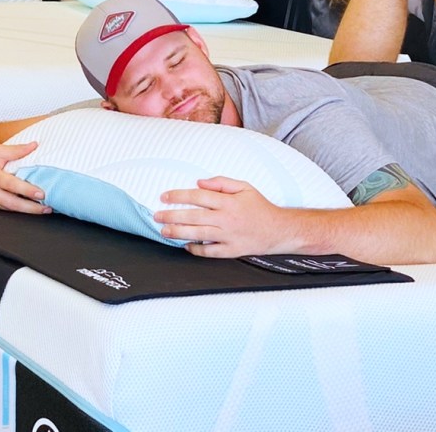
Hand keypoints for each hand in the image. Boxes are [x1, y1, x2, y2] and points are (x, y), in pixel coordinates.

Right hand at [0, 141, 50, 213]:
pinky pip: (2, 209)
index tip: (41, 194)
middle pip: (11, 202)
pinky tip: (28, 209)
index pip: (11, 184)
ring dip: (26, 210)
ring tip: (43, 210)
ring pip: (7, 208)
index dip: (26, 190)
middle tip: (47, 208)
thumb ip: (16, 150)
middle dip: (30, 208)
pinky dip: (16, 210)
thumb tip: (35, 145)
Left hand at [154, 176, 290, 257]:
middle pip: (193, 217)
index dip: (178, 196)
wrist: (278, 230)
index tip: (165, 197)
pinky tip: (186, 246)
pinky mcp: (231, 251)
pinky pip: (209, 252)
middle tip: (157, 216)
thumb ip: (221, 183)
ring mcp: (228, 237)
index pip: (198, 197)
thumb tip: (200, 182)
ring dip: (178, 233)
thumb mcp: (244, 187)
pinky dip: (196, 250)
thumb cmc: (260, 208)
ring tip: (164, 231)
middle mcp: (226, 219)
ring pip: (198, 235)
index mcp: (229, 202)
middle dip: (172, 216)